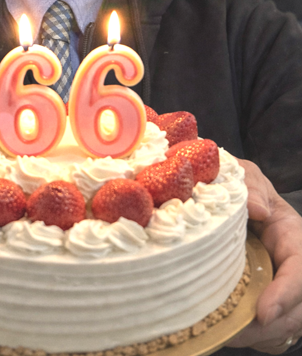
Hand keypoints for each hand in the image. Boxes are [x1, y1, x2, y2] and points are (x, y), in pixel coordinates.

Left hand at [227, 160, 301, 352]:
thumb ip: (252, 185)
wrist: (234, 200)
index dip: (285, 294)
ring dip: (256, 335)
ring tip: (219, 332)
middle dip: (268, 326)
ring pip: (284, 327)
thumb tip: (257, 209)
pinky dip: (250, 337)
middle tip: (231, 331)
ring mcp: (285, 288)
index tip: (263, 312)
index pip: (300, 271)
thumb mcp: (246, 175)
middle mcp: (295, 267)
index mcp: (293, 237)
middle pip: (297, 310)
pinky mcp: (270, 302)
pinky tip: (221, 330)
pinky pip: (269, 333)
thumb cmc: (242, 188)